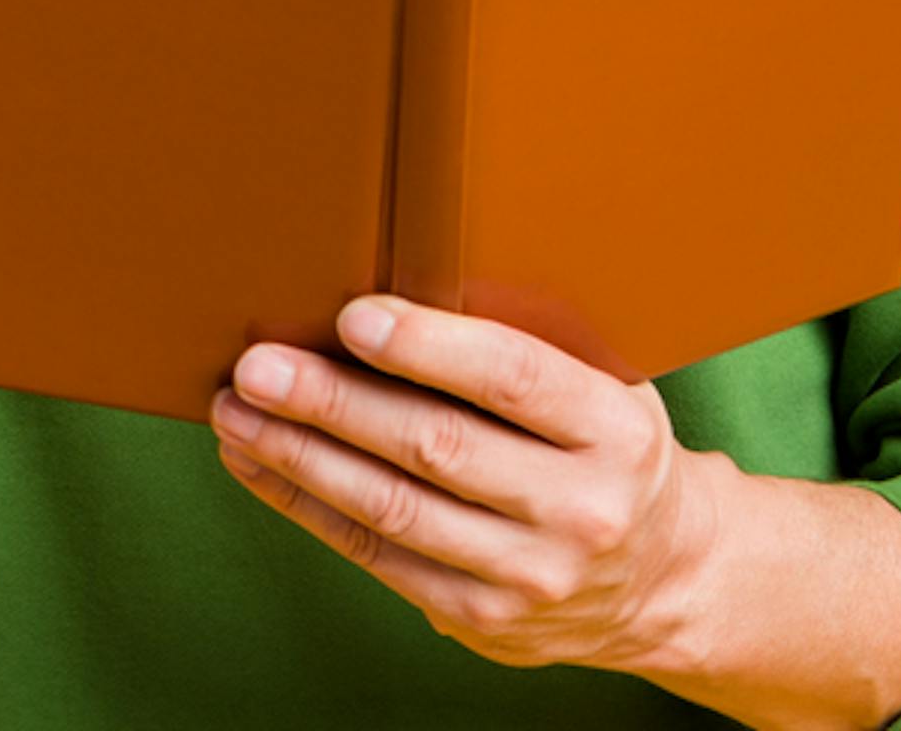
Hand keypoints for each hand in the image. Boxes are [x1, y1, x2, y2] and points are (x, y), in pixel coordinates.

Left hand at [208, 294, 739, 676]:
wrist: (662, 578)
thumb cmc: (607, 450)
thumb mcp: (608, 387)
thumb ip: (530, 344)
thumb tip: (400, 282)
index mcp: (616, 432)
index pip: (514, 379)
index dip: (428, 347)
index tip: (352, 318)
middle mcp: (580, 509)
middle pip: (435, 447)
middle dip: (333, 403)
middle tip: (259, 365)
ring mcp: (530, 574)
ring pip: (392, 510)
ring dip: (300, 458)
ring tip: (238, 412)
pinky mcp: (482, 619)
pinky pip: (377, 557)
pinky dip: (308, 507)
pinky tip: (262, 467)